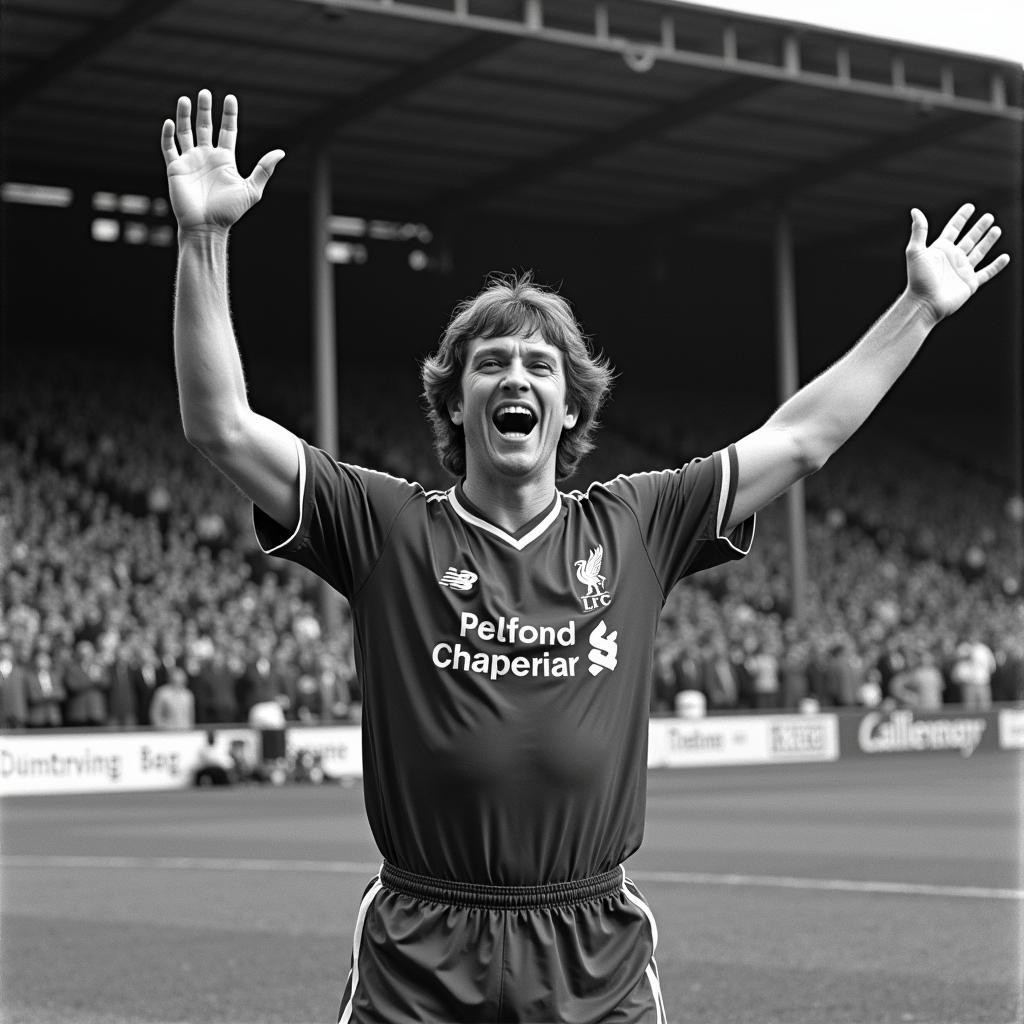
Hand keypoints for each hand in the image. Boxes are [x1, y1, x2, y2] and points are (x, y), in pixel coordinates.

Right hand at [161, 90, 283, 232]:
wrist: (207, 227)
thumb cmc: (229, 212)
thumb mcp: (251, 190)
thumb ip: (264, 170)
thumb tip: (281, 152)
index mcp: (225, 160)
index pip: (227, 131)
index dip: (229, 115)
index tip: (230, 98)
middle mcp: (207, 157)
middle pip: (205, 127)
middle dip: (205, 110)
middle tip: (205, 93)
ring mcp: (191, 161)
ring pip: (185, 132)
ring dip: (185, 116)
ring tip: (186, 99)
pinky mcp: (175, 168)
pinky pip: (169, 148)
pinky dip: (168, 135)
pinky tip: (171, 122)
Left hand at [905, 204, 1009, 323]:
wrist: (924, 303)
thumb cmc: (917, 279)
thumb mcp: (916, 251)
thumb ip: (919, 231)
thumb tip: (915, 210)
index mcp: (940, 249)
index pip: (953, 229)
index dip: (961, 218)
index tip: (970, 206)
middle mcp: (953, 258)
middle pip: (969, 239)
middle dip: (978, 228)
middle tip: (989, 216)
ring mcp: (962, 270)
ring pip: (979, 252)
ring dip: (988, 241)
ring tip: (996, 229)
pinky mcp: (970, 283)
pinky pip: (987, 272)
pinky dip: (996, 266)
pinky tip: (1005, 257)